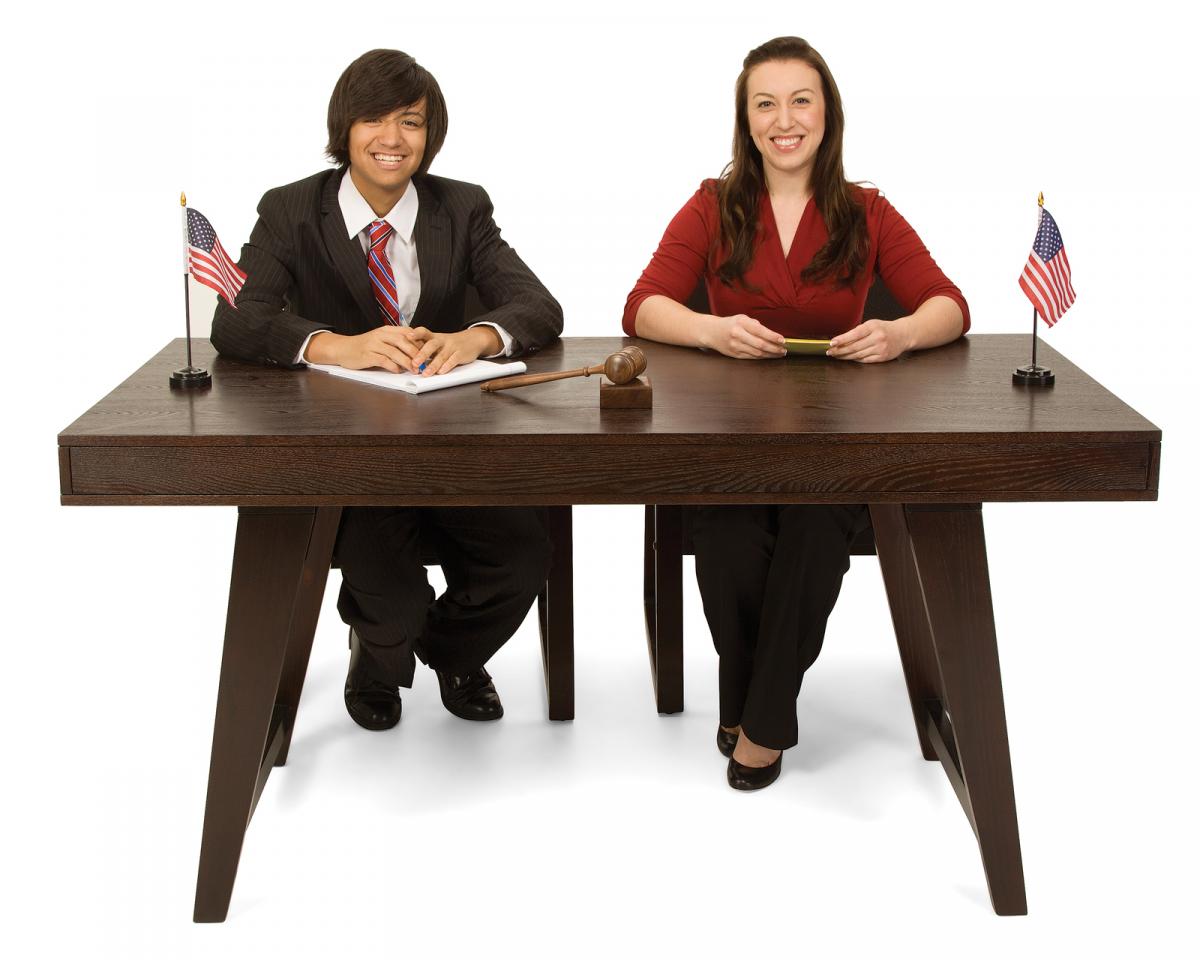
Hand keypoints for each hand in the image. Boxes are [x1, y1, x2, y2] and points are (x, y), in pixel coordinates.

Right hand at [304, 326, 423, 371]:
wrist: (343, 349)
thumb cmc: (365, 346)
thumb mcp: (381, 340)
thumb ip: (396, 343)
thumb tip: (416, 351)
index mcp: (386, 330)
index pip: (407, 332)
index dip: (419, 341)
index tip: (428, 351)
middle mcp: (380, 335)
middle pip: (403, 341)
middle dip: (416, 352)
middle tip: (424, 362)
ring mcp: (373, 344)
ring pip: (394, 351)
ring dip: (407, 362)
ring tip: (414, 370)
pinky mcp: (367, 355)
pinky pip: (383, 360)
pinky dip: (393, 366)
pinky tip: (398, 371)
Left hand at [409, 326, 501, 376]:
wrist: (472, 340)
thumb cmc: (449, 344)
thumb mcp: (436, 342)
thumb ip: (423, 347)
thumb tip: (406, 356)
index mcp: (434, 336)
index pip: (423, 332)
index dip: (416, 334)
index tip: (407, 336)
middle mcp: (442, 340)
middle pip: (431, 345)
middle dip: (422, 354)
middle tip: (414, 363)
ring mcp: (452, 347)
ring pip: (441, 355)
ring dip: (433, 365)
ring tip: (425, 374)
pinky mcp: (460, 354)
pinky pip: (453, 360)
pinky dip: (447, 366)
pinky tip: (441, 372)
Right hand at [701, 314, 786, 359]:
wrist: (711, 332)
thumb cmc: (730, 324)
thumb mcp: (742, 318)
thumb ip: (756, 325)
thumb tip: (772, 335)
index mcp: (741, 323)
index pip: (761, 331)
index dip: (773, 337)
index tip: (783, 340)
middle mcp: (738, 334)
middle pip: (760, 344)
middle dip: (775, 348)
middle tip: (784, 350)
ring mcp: (735, 346)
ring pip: (757, 353)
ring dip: (770, 354)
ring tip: (779, 353)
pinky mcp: (734, 354)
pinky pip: (751, 357)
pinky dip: (762, 357)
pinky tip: (769, 356)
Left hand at [827, 319, 909, 362]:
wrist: (903, 334)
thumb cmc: (884, 328)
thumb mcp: (872, 324)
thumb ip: (858, 331)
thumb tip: (840, 340)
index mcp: (873, 327)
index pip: (854, 334)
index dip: (842, 339)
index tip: (831, 343)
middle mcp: (877, 338)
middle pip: (854, 347)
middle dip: (840, 350)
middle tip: (830, 352)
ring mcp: (881, 348)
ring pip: (858, 355)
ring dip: (845, 356)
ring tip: (836, 355)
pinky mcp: (882, 357)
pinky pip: (865, 360)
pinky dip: (855, 359)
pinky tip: (849, 358)